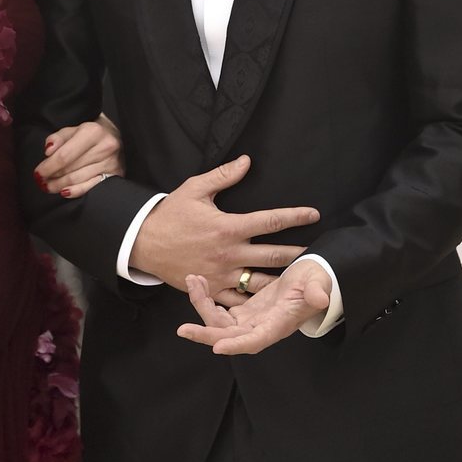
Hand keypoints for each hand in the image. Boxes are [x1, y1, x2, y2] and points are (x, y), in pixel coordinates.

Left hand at [34, 114, 123, 197]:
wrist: (114, 135)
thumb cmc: (89, 134)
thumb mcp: (72, 129)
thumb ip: (58, 138)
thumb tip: (48, 151)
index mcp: (92, 132)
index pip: (64, 155)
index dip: (48, 166)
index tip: (38, 172)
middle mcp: (105, 147)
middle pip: (70, 169)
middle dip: (52, 176)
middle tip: (41, 181)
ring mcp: (111, 162)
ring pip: (78, 179)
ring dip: (59, 185)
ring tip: (49, 186)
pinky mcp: (115, 174)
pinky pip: (91, 187)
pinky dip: (75, 191)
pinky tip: (64, 192)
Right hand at [131, 154, 318, 298]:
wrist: (143, 243)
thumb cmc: (171, 214)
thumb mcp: (194, 189)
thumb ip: (223, 175)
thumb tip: (247, 161)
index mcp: (228, 226)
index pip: (270, 221)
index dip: (295, 216)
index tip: (314, 214)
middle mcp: (229, 253)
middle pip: (273, 255)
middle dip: (298, 254)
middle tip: (318, 254)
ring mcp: (221, 274)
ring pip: (260, 282)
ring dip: (281, 280)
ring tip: (300, 279)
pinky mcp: (211, 289)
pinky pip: (238, 299)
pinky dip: (255, 300)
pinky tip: (271, 300)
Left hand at [178, 258, 332, 354]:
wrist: (312, 277)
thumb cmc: (317, 281)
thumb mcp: (319, 282)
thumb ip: (317, 291)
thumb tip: (320, 298)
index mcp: (278, 324)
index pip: (256, 340)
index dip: (237, 345)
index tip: (218, 348)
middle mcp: (261, 328)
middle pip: (229, 338)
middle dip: (206, 335)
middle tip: (183, 330)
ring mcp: (250, 321)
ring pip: (219, 324)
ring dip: (202, 306)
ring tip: (192, 281)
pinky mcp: (244, 311)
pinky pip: (219, 312)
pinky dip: (206, 299)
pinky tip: (197, 282)